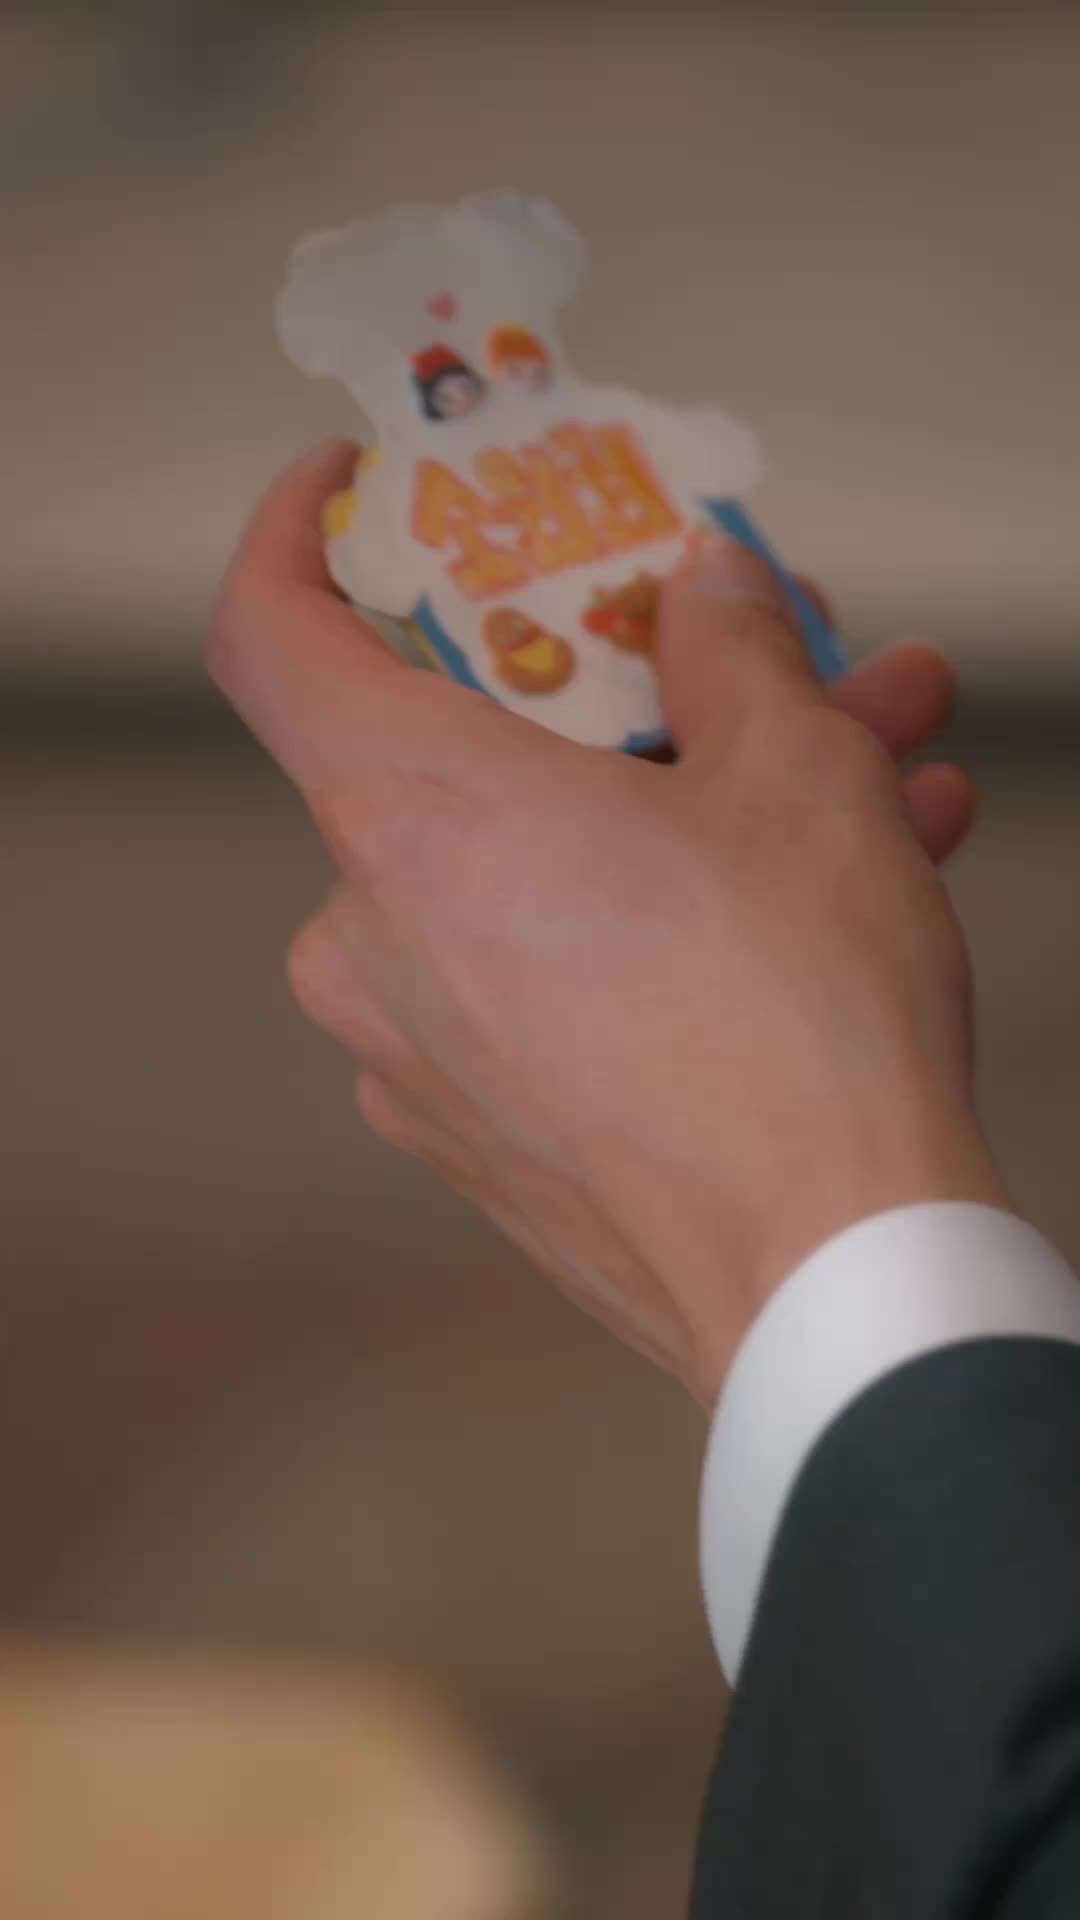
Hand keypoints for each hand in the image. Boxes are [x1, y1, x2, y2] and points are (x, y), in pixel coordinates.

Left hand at [211, 441, 1003, 1404]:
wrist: (832, 1283)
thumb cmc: (797, 1024)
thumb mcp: (798, 777)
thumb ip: (732, 650)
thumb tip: (706, 588)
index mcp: (412, 816)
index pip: (270, 634)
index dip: (300, 536)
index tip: (359, 492)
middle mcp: (375, 939)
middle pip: (467, 753)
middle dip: (634, 687)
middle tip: (764, 651)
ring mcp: (420, 1055)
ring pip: (541, 872)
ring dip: (687, 808)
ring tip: (873, 774)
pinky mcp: (483, 1138)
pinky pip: (553, 981)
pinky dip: (653, 927)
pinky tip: (811, 916)